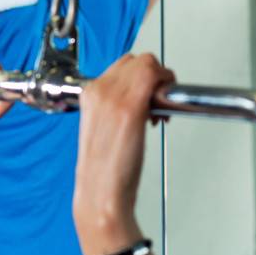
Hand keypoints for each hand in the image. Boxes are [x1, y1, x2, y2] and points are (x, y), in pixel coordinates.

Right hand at [73, 54, 173, 250]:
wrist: (101, 193)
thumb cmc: (104, 170)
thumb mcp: (102, 130)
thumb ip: (113, 109)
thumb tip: (138, 99)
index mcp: (88, 94)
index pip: (121, 66)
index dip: (139, 78)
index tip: (147, 97)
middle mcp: (99, 90)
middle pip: (137, 61)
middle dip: (152, 77)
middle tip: (157, 104)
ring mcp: (114, 96)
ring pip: (148, 63)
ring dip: (160, 83)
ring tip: (157, 114)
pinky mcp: (130, 107)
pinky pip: (155, 76)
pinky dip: (167, 87)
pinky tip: (163, 115)